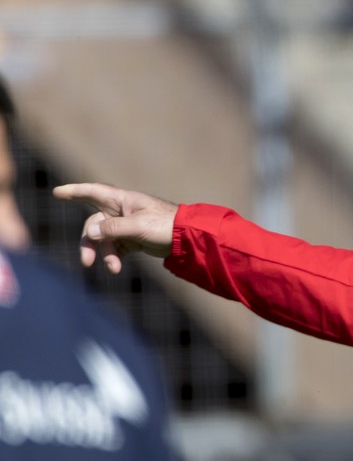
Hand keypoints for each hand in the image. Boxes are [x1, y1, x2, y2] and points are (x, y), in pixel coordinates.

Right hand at [55, 182, 178, 273]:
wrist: (188, 238)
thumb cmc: (165, 225)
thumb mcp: (138, 226)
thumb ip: (113, 228)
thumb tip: (89, 233)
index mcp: (122, 200)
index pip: (93, 192)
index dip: (75, 191)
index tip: (57, 193)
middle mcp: (121, 211)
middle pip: (93, 224)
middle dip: (89, 243)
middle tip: (87, 262)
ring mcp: (126, 226)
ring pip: (104, 239)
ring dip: (105, 254)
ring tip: (113, 269)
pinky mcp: (132, 239)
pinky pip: (115, 248)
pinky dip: (113, 257)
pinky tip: (116, 268)